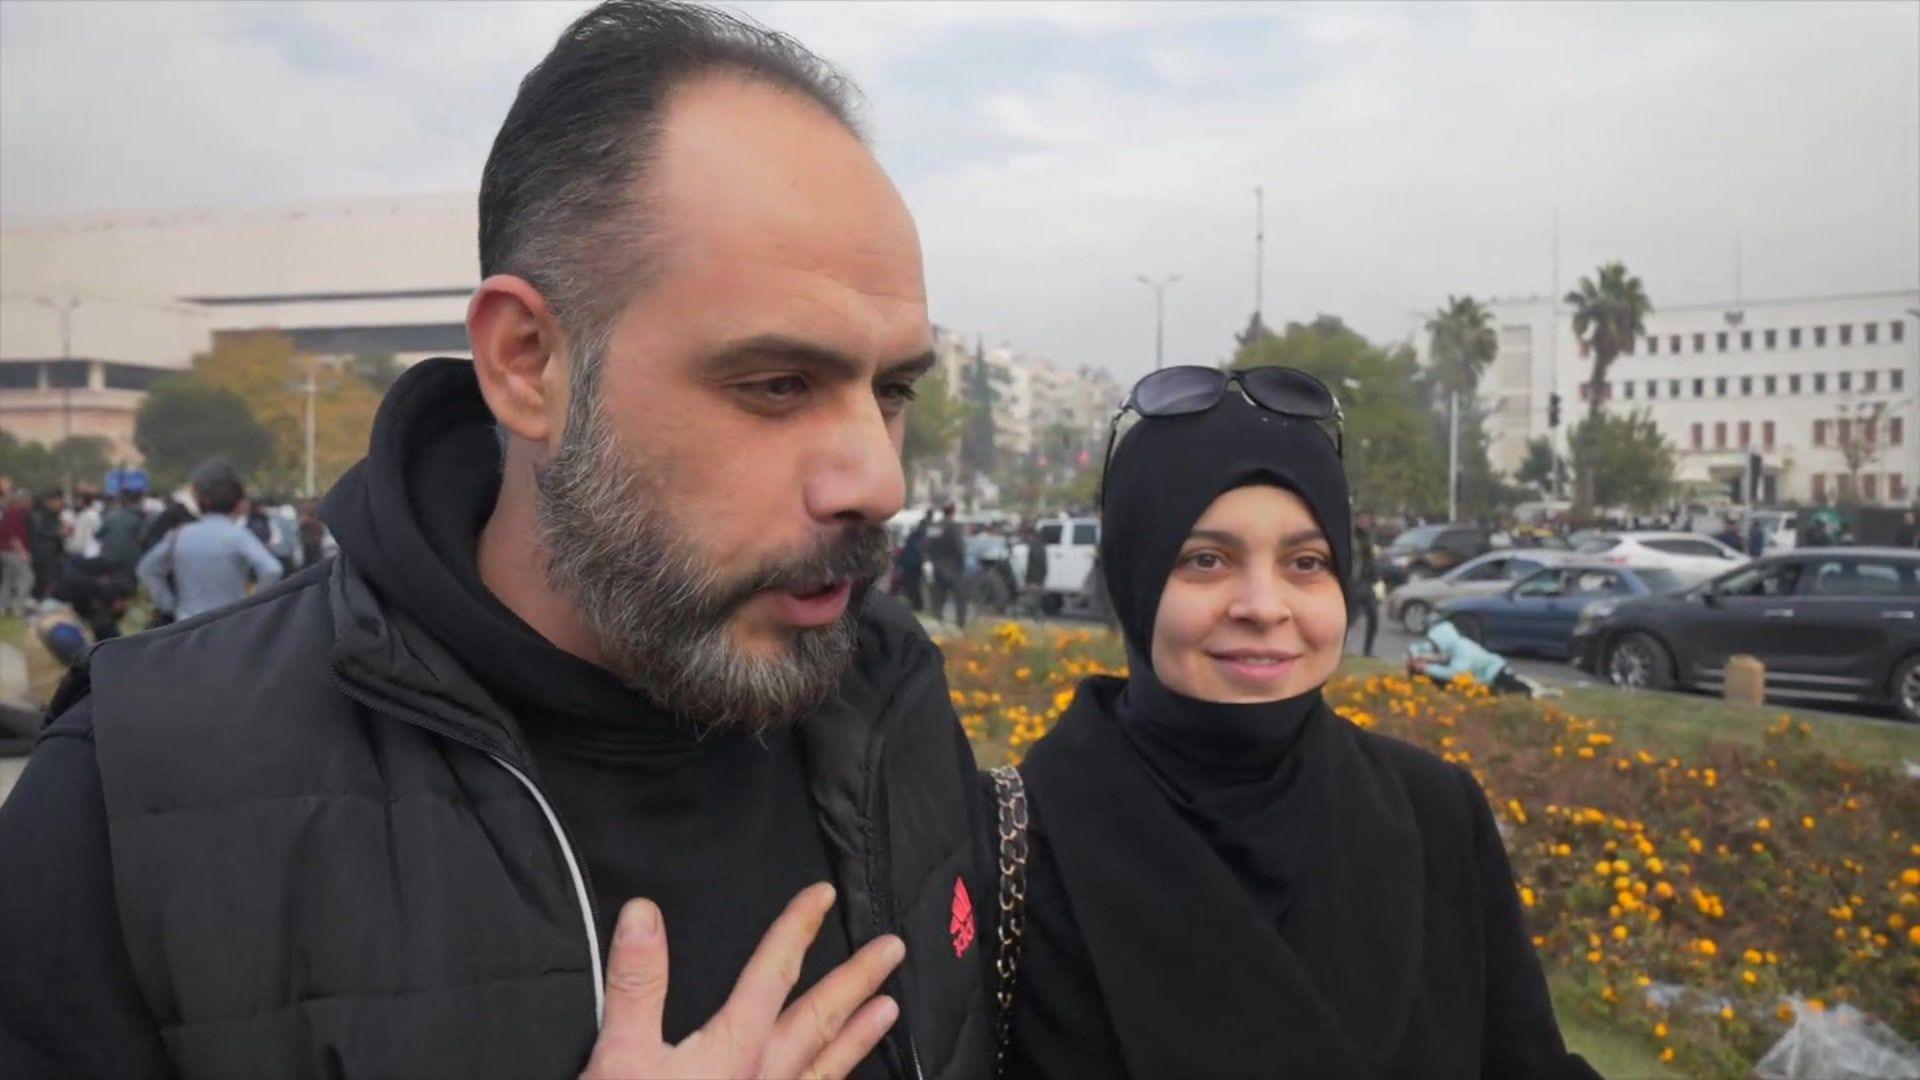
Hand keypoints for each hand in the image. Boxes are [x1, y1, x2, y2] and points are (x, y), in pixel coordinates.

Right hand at [581, 882, 904, 1079]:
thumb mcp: (620, 1054)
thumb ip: (637, 984)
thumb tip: (645, 910)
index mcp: (735, 1047)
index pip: (772, 973)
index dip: (797, 929)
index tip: (823, 895)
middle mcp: (766, 1077)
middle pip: (818, 1018)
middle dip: (855, 979)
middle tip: (894, 948)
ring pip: (828, 1067)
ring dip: (860, 1036)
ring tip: (892, 1008)